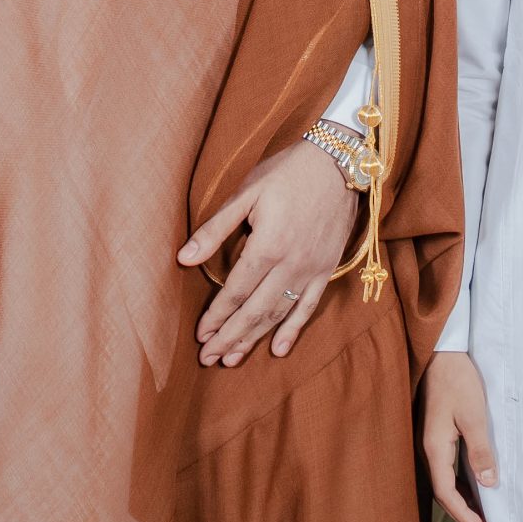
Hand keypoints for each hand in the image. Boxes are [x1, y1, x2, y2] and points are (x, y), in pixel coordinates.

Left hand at [179, 139, 359, 364]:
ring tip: (232, 359)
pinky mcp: (327, 268)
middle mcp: (291, 264)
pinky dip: (293, 330)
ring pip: (279, 313)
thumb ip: (215, 229)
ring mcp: (312, 269)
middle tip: (209, 358)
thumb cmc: (287, 172)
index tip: (200, 335)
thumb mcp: (247, 193)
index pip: (235, 291)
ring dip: (254, 339)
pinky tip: (279, 349)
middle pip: (255, 310)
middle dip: (229, 337)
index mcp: (268, 245)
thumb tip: (183, 258)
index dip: (216, 316)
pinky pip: (309, 306)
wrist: (339, 162)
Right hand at [422, 350, 499, 521]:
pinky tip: (472, 484)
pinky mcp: (434, 433)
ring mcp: (429, 441)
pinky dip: (458, 482)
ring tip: (480, 512)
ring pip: (443, 480)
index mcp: (434, 447)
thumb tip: (487, 482)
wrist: (442, 353)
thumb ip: (480, 450)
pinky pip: (444, 467)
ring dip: (461, 499)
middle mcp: (427, 448)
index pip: (446, 493)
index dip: (463, 514)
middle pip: (442, 492)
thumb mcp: (474, 415)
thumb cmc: (456, 381)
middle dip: (462, 513)